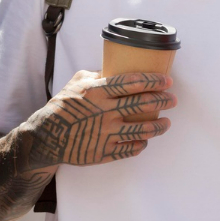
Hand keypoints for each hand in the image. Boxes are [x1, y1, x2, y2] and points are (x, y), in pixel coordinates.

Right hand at [27, 70, 174, 167]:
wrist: (47, 137)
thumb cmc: (63, 106)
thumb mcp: (77, 82)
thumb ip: (98, 75)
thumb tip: (118, 68)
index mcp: (97, 91)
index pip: (132, 82)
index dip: (154, 81)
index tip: (167, 80)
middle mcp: (103, 112)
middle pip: (142, 104)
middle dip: (162, 100)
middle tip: (173, 100)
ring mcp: (104, 133)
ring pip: (141, 129)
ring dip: (158, 126)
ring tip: (166, 123)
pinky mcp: (103, 152)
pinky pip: (129, 149)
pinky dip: (141, 144)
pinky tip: (146, 140)